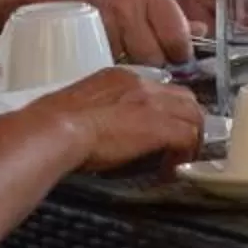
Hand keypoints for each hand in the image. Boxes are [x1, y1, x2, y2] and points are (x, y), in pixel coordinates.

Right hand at [0, 0, 193, 64]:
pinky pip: (108, 67)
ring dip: (124, 70)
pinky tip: (87, 63)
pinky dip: (102, 71)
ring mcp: (111, 13)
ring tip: (102, 61)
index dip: (170, 52)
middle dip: (147, 65)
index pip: (179, 32)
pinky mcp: (87, 35)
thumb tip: (195, 28)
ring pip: (135, 65)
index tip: (158, 60)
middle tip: (124, 63)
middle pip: (160, 53)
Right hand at [26, 68, 204, 172]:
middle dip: (188, 122)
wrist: (55, 129)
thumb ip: (96, 112)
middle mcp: (142, 84)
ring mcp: (153, 104)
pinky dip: (185, 154)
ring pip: (194, 116)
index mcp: (121, 77)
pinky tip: (171, 170)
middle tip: (180, 146)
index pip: (158, 89)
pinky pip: (187, 138)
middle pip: (185, 98)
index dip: (165, 111)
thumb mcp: (79, 107)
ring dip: (191, 140)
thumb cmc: (53, 124)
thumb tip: (97, 130)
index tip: (160, 131)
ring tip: (179, 160)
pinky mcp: (160, 127)